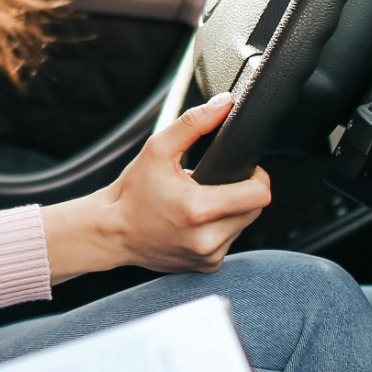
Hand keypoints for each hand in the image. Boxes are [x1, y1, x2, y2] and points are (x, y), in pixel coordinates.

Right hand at [41, 93, 270, 279]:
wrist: (111, 232)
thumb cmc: (132, 192)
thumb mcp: (157, 149)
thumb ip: (193, 123)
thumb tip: (223, 104)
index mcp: (199, 210)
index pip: (260, 194)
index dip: (256, 177)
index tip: (241, 171)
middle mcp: (207, 239)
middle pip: (255, 210)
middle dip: (240, 193)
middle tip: (212, 184)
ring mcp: (208, 256)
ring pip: (244, 226)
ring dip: (231, 212)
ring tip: (199, 203)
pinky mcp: (207, 267)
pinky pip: (229, 241)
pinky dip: (219, 230)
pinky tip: (195, 222)